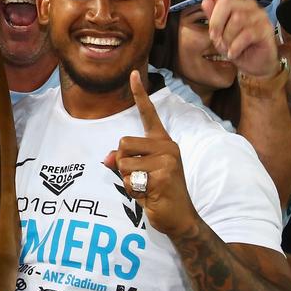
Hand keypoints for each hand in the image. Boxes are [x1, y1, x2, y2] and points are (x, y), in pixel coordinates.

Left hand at [104, 70, 194, 237]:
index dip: (139, 94)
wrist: (180, 218)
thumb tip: (109, 159)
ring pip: (123, 163)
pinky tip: (150, 196)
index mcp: (163, 142)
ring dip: (127, 180)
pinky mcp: (163, 175)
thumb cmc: (158, 193)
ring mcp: (167, 160)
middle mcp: (167, 146)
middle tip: (140, 178)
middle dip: (122, 164)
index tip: (133, 73)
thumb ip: (125, 161)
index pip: (148, 114)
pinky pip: (130, 179)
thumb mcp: (139, 173)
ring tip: (146, 187)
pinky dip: (133, 191)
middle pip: (123, 143)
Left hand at [200, 0, 278, 77]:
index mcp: (233, 4)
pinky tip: (236, 53)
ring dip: (226, 40)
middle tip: (217, 40)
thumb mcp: (220, 35)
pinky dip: (235, 48)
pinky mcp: (265, 29)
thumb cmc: (237, 47)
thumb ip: (213, 18)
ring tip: (230, 47)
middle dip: (216, 24)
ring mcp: (258, 16)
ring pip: (234, 22)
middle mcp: (247, 5)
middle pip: (225, 4)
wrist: (256, 65)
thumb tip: (206, 0)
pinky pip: (243, 36)